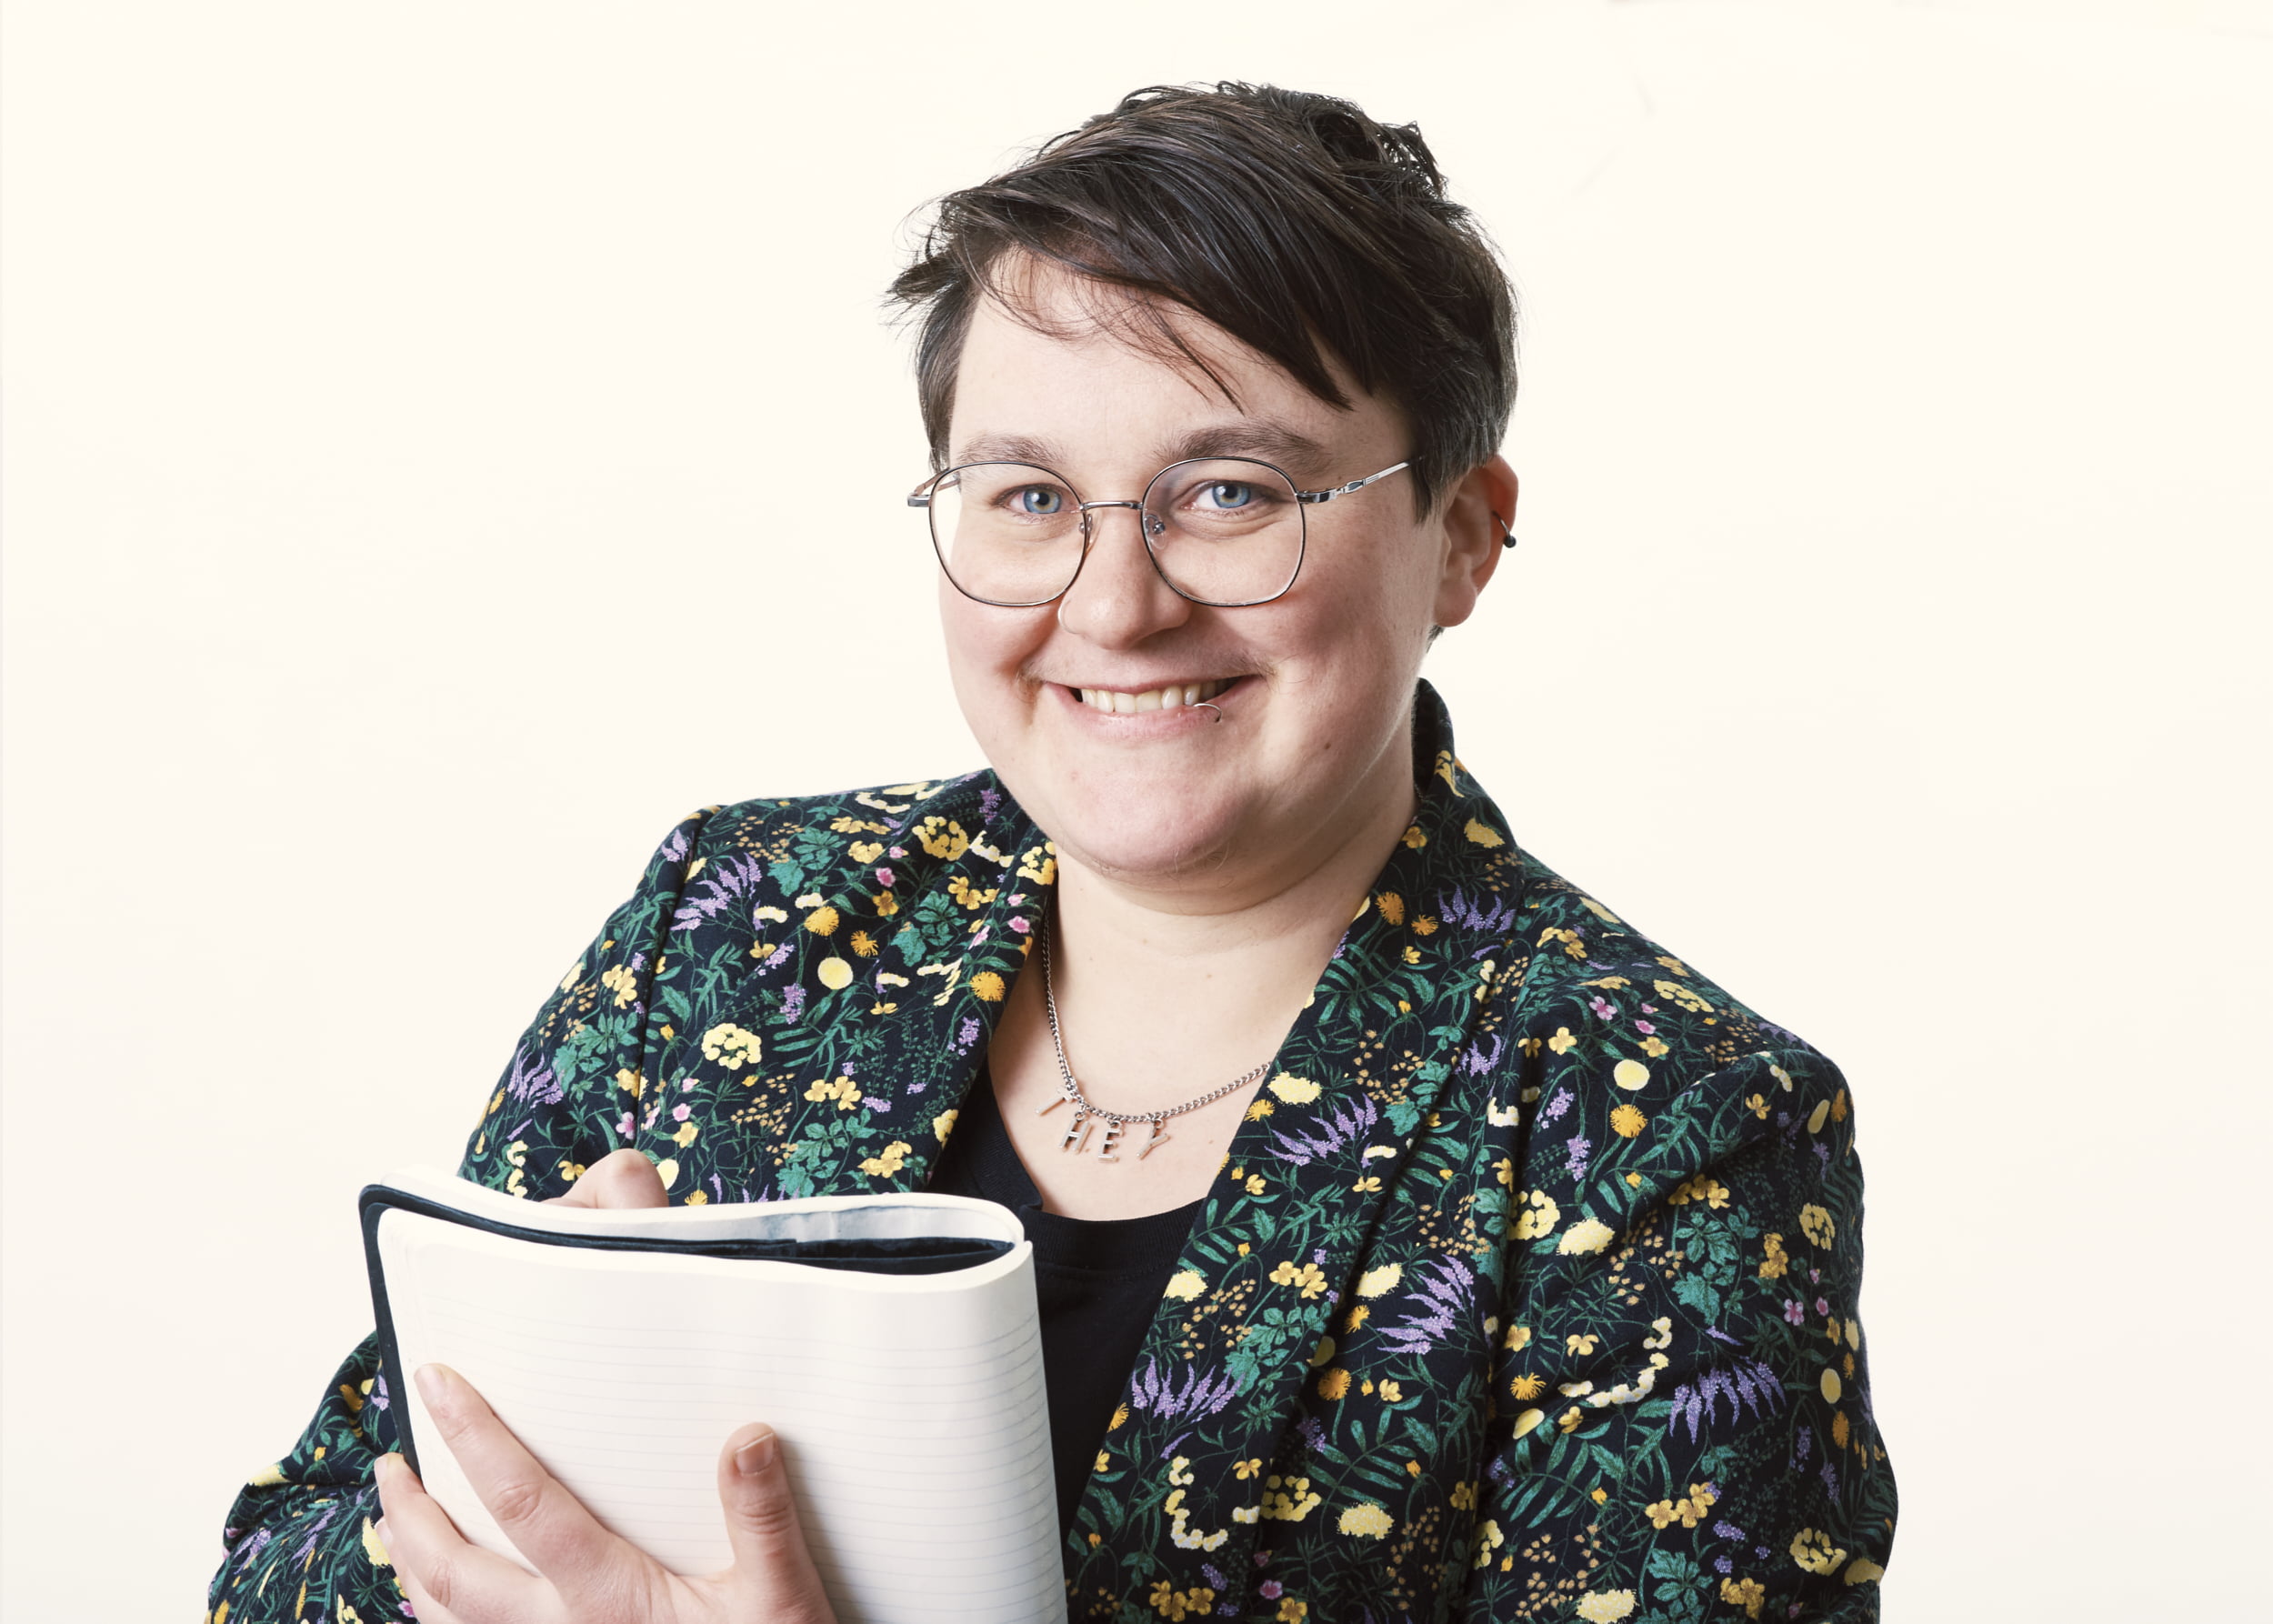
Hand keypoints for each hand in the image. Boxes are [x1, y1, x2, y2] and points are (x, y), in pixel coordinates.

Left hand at [372, 1150, 835, 1621]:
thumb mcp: (787, 1600)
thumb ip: (764, 1515)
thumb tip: (747, 1431)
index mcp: (612, 1597)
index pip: (526, 1505)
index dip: (477, 1437)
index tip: (438, 1376)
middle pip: (458, 1572)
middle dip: (414, 1509)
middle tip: (389, 1454)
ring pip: (454, 1621)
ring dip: (414, 1564)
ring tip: (392, 1516)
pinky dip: (445, 1620)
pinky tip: (444, 1600)